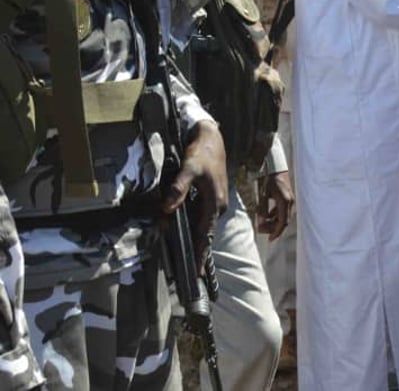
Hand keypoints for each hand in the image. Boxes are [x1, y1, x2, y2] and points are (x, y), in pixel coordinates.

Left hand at [162, 119, 228, 266]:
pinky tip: (181, 228)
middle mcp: (217, 207)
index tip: (196, 273)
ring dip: (191, 237)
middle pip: (204, 234)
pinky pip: (201, 217)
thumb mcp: (189, 169)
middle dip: (194, 250)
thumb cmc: (202, 154)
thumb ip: (178, 189)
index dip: (200, 255)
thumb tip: (167, 208)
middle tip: (184, 268)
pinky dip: (192, 225)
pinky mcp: (211, 198)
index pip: (206, 236)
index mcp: (215, 204)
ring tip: (181, 251)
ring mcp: (215, 203)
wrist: (212, 139)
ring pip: (202, 226)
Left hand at [257, 171, 294, 240]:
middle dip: (273, 228)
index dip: (276, 232)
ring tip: (262, 224)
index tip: (270, 239)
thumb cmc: (268, 179)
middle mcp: (290, 202)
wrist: (274, 167)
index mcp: (285, 202)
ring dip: (274, 222)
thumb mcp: (262, 194)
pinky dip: (275, 216)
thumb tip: (261, 223)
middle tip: (261, 230)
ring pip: (284, 216)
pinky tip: (267, 215)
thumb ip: (262, 209)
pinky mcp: (288, 198)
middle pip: (284, 221)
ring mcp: (290, 200)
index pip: (283, 222)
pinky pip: (283, 211)